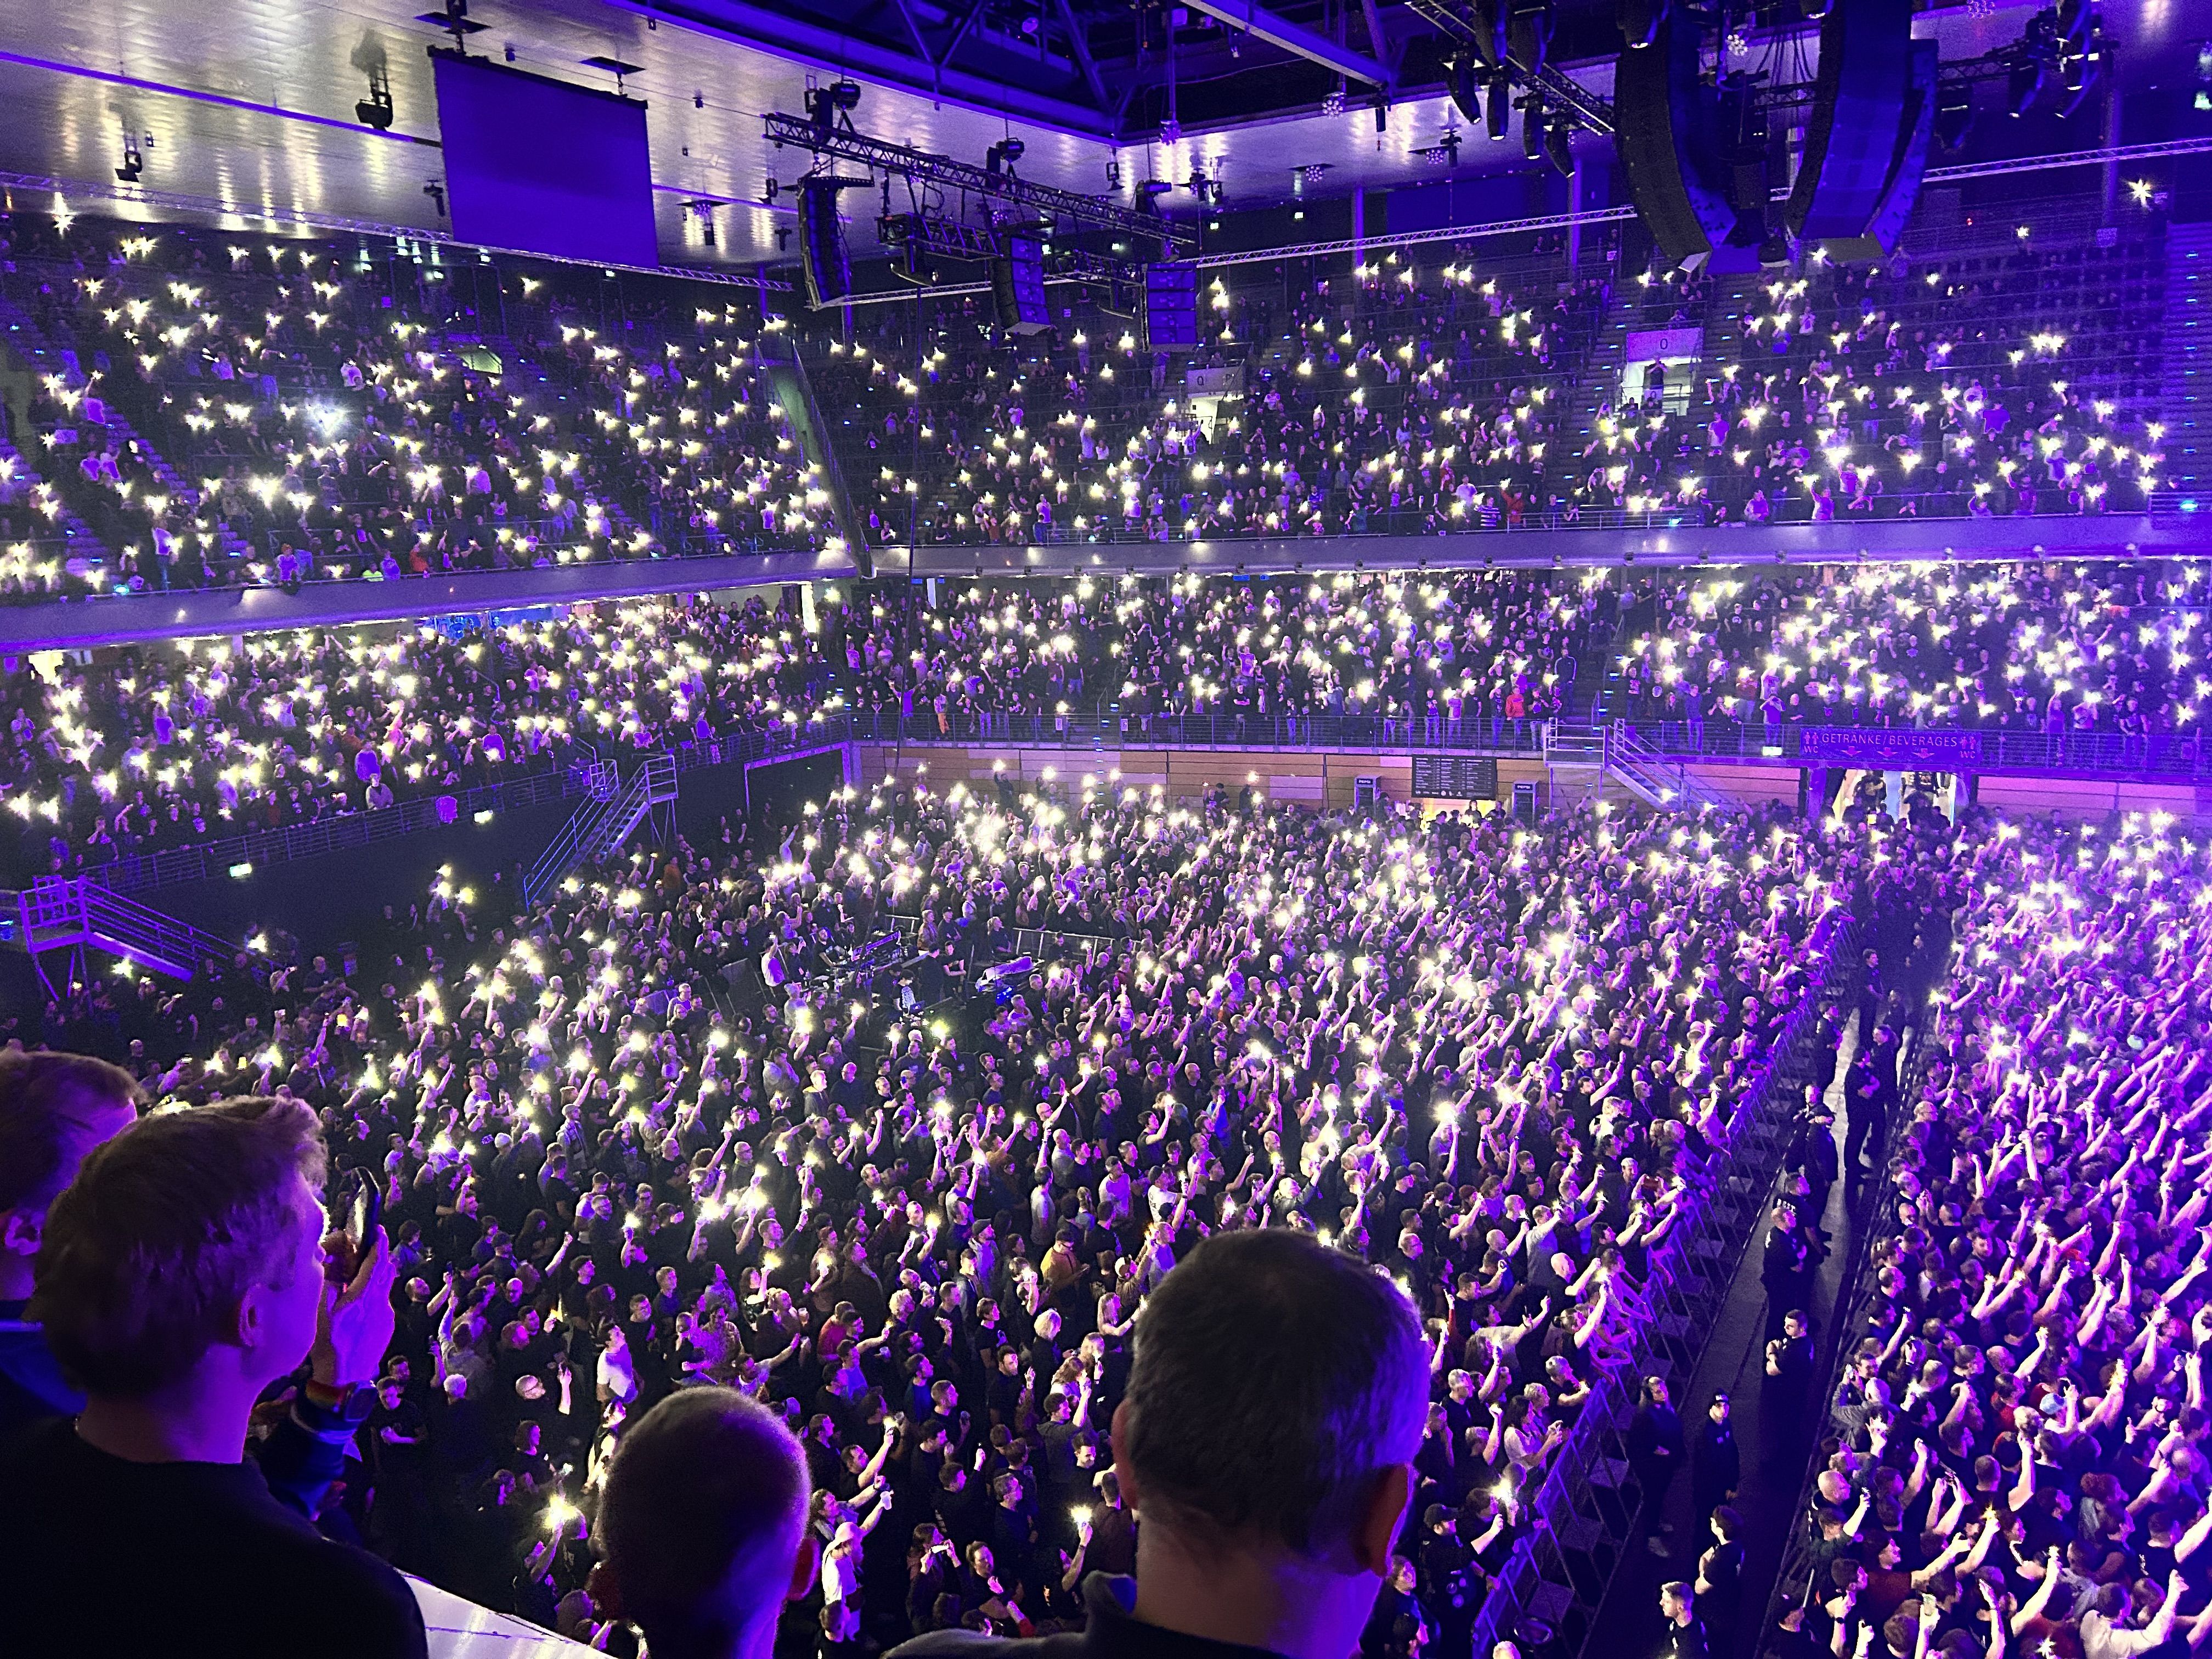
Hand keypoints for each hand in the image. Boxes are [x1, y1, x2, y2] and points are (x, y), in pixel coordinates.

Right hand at [313, 1225, 395, 1387]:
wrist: (345, 1380)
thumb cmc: (329, 1346)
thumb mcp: (320, 1313)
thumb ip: (327, 1284)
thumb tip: (330, 1262)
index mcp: (362, 1298)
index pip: (376, 1262)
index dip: (377, 1243)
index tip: (377, 1229)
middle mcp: (380, 1303)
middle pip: (384, 1270)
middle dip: (375, 1256)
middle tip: (362, 1250)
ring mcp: (386, 1315)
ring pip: (383, 1286)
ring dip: (373, 1276)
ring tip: (354, 1277)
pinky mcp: (387, 1326)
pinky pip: (382, 1302)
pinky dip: (371, 1295)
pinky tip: (355, 1303)